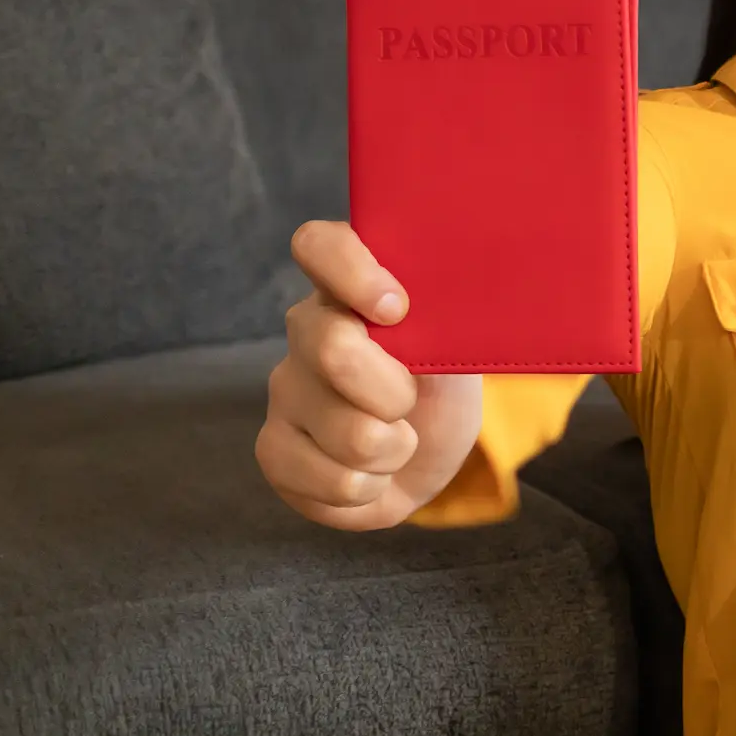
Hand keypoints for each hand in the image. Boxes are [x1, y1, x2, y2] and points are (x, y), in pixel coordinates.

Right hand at [254, 221, 483, 530]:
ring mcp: (284, 390)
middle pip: (332, 349)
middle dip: (394, 392)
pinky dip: (370, 490)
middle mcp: (306, 331)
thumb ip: (445, 314)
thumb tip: (438, 305)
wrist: (427, 450)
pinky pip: (330, 482)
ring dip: (395, 450)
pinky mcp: (274, 449)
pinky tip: (371, 473)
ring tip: (397, 440)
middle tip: (410, 400)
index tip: (398, 309)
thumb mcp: (461, 341)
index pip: (319, 245)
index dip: (352, 271)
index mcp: (351, 288)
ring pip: (348, 433)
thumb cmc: (441, 382)